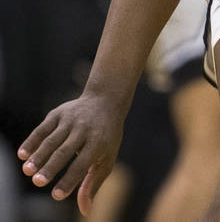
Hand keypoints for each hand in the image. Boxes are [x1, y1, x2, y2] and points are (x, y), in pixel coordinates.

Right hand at [17, 93, 124, 215]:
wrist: (106, 101)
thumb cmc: (106, 137)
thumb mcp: (106, 158)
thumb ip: (93, 183)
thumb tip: (85, 210)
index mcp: (99, 142)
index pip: (83, 164)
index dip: (70, 180)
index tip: (57, 196)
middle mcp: (84, 130)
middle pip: (65, 151)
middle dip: (51, 167)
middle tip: (38, 182)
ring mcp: (71, 120)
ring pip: (52, 140)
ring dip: (38, 155)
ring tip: (27, 171)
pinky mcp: (58, 113)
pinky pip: (43, 128)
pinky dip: (32, 140)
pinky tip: (22, 154)